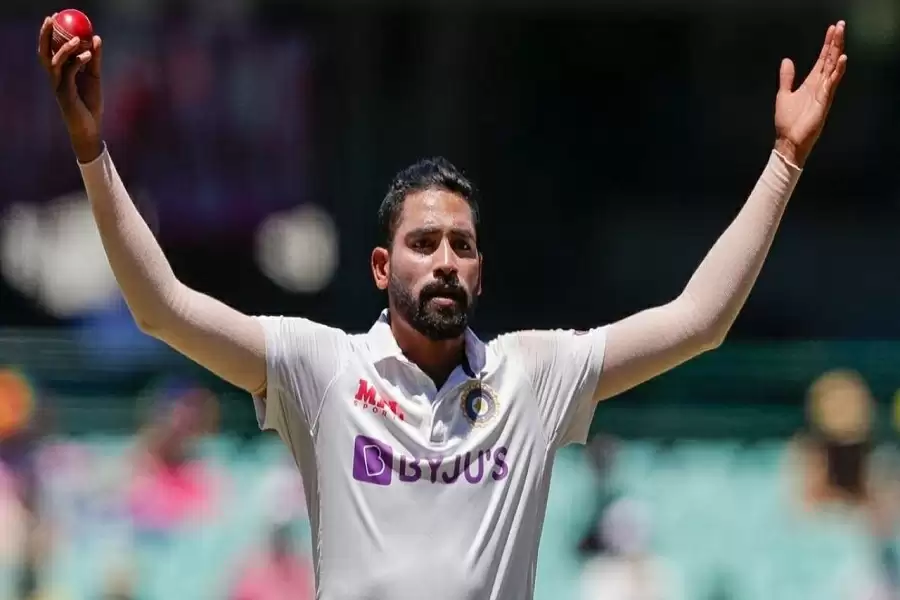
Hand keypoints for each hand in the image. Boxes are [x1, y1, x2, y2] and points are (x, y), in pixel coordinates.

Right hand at [37, 15, 103, 162]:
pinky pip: (70, 73)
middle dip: (45, 35)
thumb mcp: (94, 77)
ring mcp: (58, 86)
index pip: (49, 49)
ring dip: (66, 48)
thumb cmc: (90, 104)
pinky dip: (78, 61)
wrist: (91, 128)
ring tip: (79, 38)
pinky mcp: (65, 94)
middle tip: (52, 19)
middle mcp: (55, 78)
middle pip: (44, 52)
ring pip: (55, 62)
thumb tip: (96, 38)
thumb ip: (94, 59)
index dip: (49, 33)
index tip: (55, 17)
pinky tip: (89, 54)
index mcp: (59, 73)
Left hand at [774, 21, 847, 166]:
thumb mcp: (784, 94)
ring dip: (837, 51)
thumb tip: (786, 60)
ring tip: (841, 36)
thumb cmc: (788, 122)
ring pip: (833, 68)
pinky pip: (832, 84)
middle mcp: (820, 86)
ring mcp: (824, 93)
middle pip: (830, 60)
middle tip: (840, 25)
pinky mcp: (824, 102)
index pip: (822, 59)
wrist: (788, 142)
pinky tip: (841, 60)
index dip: (827, 45)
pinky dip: (837, 72)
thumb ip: (787, 78)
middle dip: (834, 42)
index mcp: (812, 83)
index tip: (832, 29)